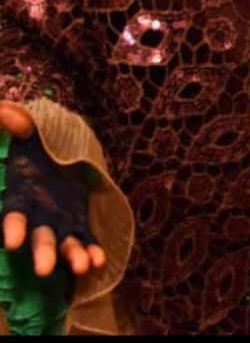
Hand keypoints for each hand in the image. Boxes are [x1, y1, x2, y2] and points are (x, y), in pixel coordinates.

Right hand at [0, 101, 105, 277]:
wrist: (51, 149)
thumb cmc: (30, 141)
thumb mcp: (20, 126)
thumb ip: (11, 121)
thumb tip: (17, 117)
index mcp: (20, 194)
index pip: (12, 215)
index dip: (12, 227)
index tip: (12, 242)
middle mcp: (38, 212)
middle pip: (38, 236)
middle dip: (41, 253)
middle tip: (43, 270)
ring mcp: (59, 219)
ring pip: (63, 242)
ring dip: (71, 256)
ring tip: (80, 267)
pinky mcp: (77, 219)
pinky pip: (84, 239)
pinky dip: (91, 250)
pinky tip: (98, 260)